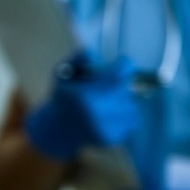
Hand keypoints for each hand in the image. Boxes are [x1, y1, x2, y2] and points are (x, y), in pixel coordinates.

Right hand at [24, 54, 138, 161]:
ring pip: (132, 104)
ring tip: (108, 101)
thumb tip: (90, 52)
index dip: (122, 65)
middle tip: (107, 86)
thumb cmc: (64, 97)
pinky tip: (110, 114)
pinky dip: (125, 115)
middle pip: (125, 88)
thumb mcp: (63, 74)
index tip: (119, 64)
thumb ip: (76, 59)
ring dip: (124, 100)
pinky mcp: (112, 138)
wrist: (58, 129)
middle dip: (119, 84)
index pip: (121, 72)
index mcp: (85, 96)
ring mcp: (105, 127)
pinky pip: (132, 120)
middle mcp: (96, 113)